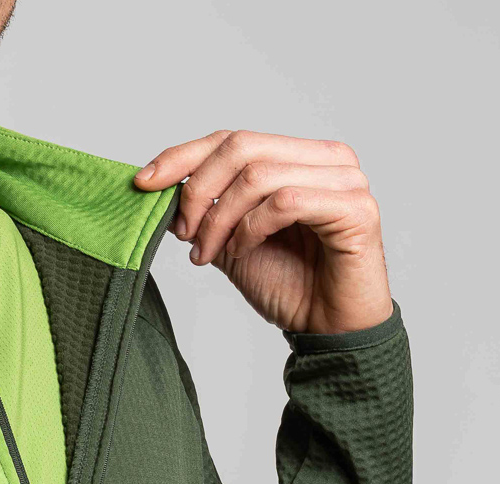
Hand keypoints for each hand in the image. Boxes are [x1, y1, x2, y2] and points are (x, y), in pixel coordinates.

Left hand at [133, 129, 393, 334]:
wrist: (328, 328)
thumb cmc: (290, 286)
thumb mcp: (232, 245)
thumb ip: (207, 216)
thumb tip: (163, 192)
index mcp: (297, 158)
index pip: (232, 139)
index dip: (183, 157)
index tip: (144, 183)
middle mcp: (324, 159)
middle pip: (241, 147)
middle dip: (198, 192)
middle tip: (183, 234)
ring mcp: (344, 180)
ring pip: (258, 175)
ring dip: (220, 219)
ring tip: (210, 253)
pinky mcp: (355, 208)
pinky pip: (285, 202)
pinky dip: (251, 228)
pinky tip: (243, 252)